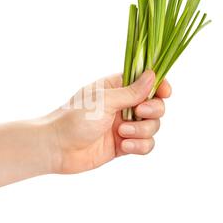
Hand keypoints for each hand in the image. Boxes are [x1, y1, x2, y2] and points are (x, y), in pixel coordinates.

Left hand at [46, 70, 170, 173]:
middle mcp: (122, 106)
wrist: (57, 147)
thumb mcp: (104, 100)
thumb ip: (131, 92)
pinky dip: (139, 146)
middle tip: (139, 112)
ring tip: (121, 133)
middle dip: (152, 110)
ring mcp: (123, 126)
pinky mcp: (123, 145)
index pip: (146, 82)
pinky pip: (145, 145)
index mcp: (116, 88)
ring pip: (152, 127)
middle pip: (155, 105)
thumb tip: (153, 75)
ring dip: (142, 130)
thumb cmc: (74, 118)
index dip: (159, 86)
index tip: (165, 92)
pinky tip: (124, 146)